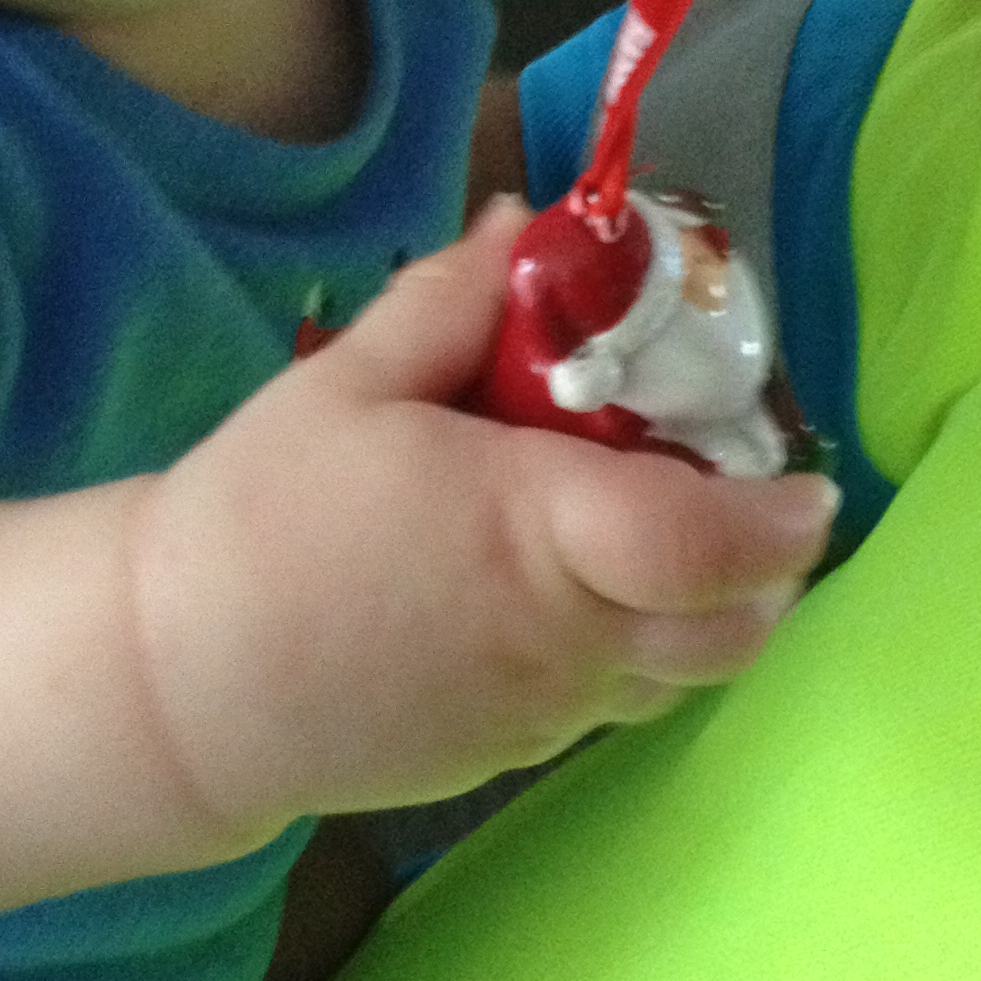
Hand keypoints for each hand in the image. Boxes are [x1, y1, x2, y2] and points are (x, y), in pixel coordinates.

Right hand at [131, 201, 835, 826]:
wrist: (172, 685)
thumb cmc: (257, 523)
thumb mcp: (347, 384)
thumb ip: (451, 302)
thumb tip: (525, 224)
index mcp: (530, 532)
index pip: (704, 545)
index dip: (778, 520)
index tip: (808, 485)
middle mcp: (561, 638)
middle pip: (732, 633)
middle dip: (768, 573)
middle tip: (746, 499)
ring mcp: (541, 712)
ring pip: (683, 677)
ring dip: (707, 616)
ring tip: (666, 540)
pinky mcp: (509, 757)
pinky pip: (613, 705)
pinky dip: (636, 653)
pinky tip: (578, 592)